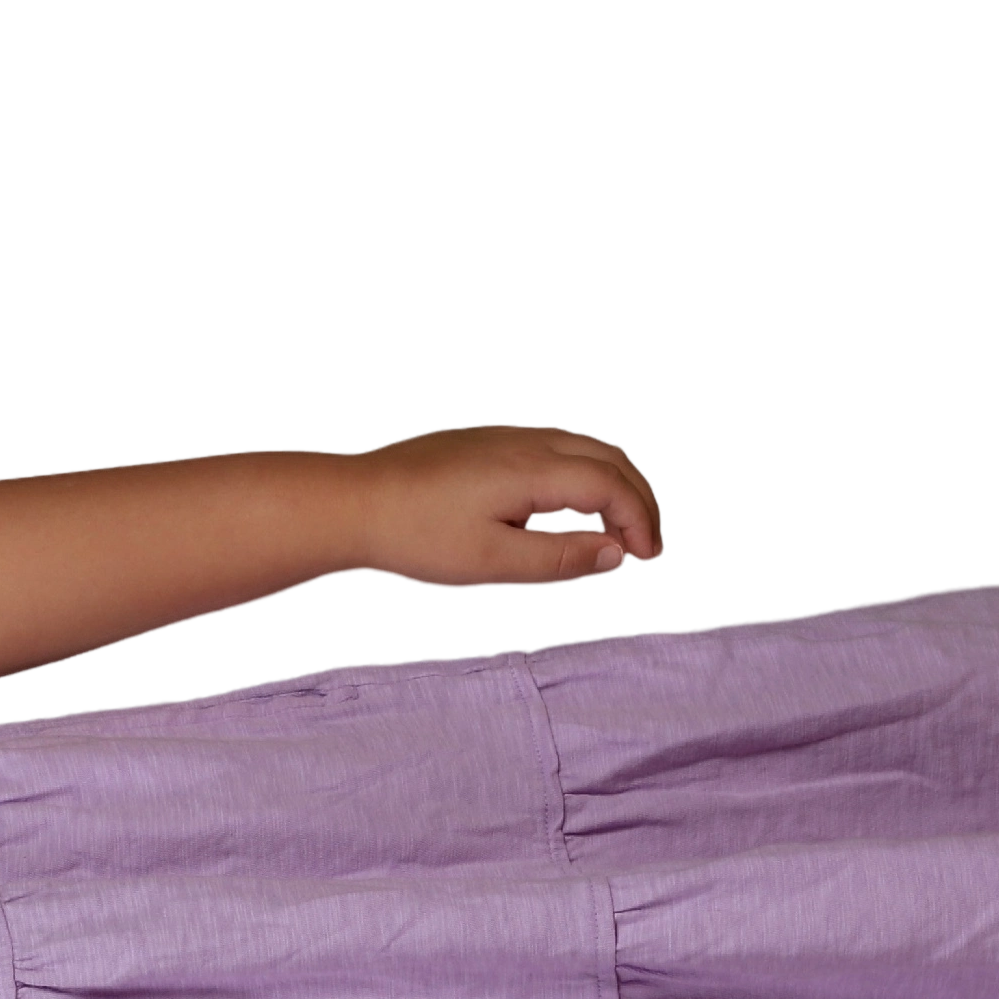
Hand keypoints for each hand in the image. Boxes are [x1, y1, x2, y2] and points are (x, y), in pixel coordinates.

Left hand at [343, 421, 666, 591]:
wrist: (350, 503)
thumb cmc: (414, 535)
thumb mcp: (491, 561)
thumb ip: (559, 558)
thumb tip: (615, 555)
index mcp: (534, 468)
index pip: (612, 488)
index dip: (638, 524)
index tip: (646, 561)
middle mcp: (526, 442)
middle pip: (611, 459)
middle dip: (639, 500)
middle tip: (647, 546)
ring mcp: (506, 437)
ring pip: (586, 448)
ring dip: (614, 485)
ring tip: (619, 529)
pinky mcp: (487, 443)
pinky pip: (556, 448)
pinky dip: (584, 475)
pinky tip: (570, 509)